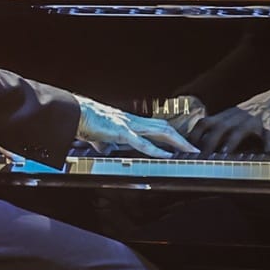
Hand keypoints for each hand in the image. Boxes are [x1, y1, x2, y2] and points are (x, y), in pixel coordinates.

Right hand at [75, 95, 198, 155]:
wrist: (74, 114)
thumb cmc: (85, 123)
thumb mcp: (99, 137)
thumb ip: (105, 144)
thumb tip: (105, 150)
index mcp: (130, 122)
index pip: (157, 128)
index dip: (172, 136)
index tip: (183, 144)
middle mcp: (134, 121)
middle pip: (165, 128)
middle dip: (182, 138)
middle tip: (195, 148)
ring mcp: (129, 125)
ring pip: (160, 131)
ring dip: (177, 141)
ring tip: (189, 150)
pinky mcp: (121, 132)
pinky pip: (142, 142)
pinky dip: (157, 149)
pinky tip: (167, 155)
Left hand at [190, 88, 269, 154]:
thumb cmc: (254, 113)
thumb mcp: (234, 117)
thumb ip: (219, 128)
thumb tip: (201, 145)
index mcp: (226, 116)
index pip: (205, 123)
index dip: (194, 135)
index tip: (185, 149)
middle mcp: (237, 117)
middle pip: (219, 127)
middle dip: (209, 141)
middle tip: (201, 157)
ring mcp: (254, 120)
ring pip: (240, 130)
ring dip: (231, 141)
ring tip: (225, 152)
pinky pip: (269, 135)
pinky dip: (268, 144)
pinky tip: (267, 153)